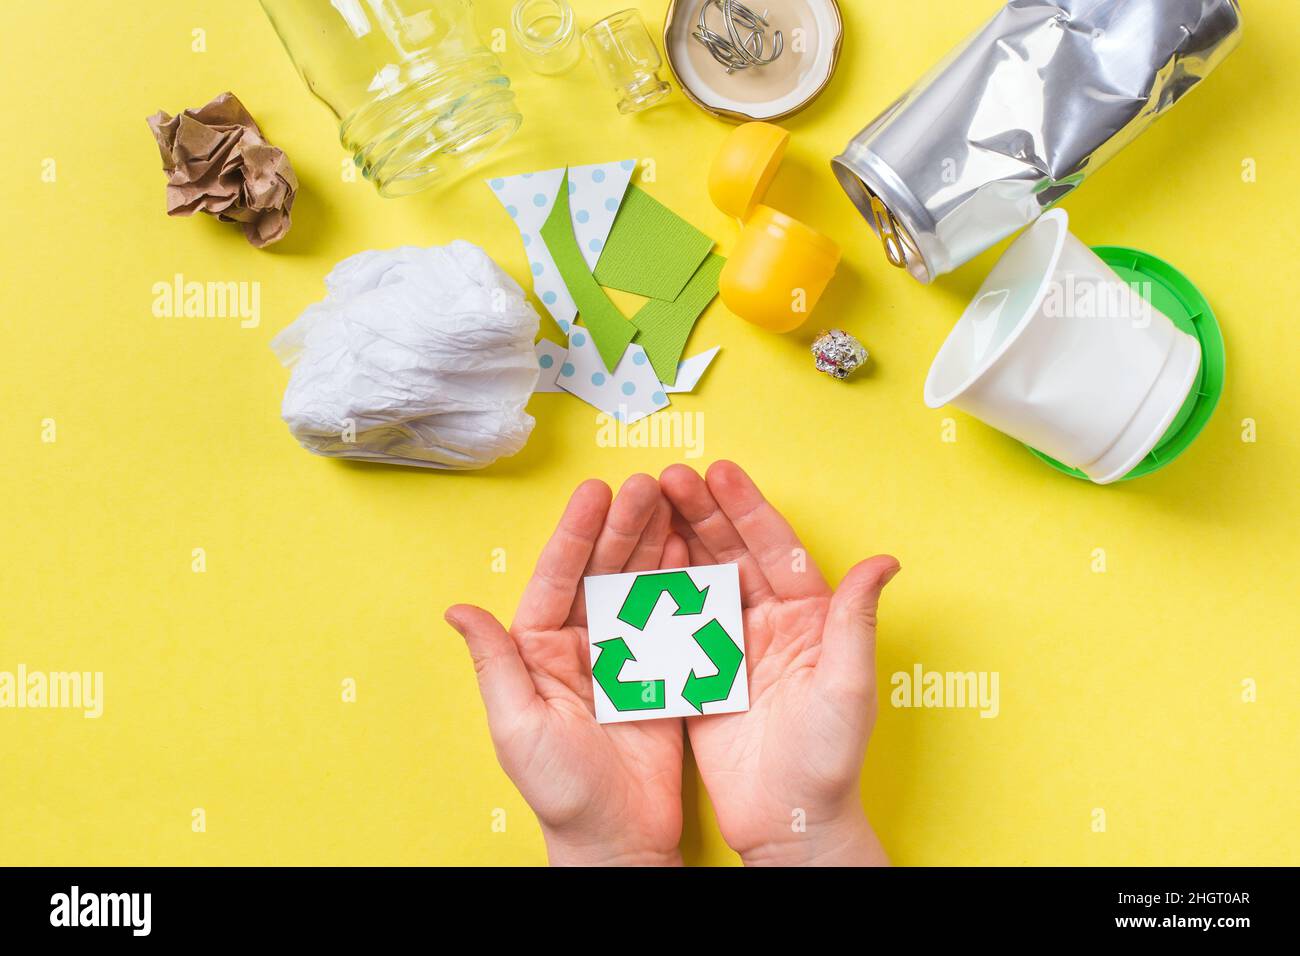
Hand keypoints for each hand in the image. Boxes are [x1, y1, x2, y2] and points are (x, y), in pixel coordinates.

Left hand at [447, 475, 690, 865]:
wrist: (621, 839)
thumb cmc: (561, 793)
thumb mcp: (518, 727)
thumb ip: (495, 664)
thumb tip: (458, 609)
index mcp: (538, 652)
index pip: (557, 579)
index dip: (577, 534)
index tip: (596, 493)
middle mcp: (579, 645)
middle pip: (602, 571)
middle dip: (624, 525)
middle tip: (648, 484)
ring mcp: (624, 655)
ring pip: (638, 584)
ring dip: (654, 542)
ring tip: (674, 499)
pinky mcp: (661, 671)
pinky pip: (671, 617)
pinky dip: (684, 582)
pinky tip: (694, 549)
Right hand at [660, 461, 898, 865]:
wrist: (789, 821)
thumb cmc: (830, 759)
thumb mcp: (848, 686)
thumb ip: (855, 621)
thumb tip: (885, 561)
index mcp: (809, 617)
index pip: (776, 548)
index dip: (748, 509)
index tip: (720, 473)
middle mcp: (769, 622)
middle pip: (732, 552)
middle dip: (701, 512)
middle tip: (669, 477)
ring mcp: (731, 645)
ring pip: (700, 578)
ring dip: (675, 540)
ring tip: (645, 504)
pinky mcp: (699, 672)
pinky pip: (675, 622)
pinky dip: (654, 590)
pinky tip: (632, 561)